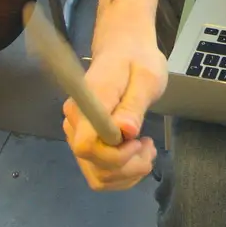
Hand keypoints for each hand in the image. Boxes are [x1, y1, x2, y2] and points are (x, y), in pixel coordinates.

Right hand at [62, 15, 168, 190]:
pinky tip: (136, 156)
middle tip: (149, 147)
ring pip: (97, 175)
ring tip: (146, 150)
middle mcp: (76, 121)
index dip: (113, 155)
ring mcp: (78, 134)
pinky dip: (122, 173)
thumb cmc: (137, 60)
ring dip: (127, 173)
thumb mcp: (146, 77)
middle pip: (93, 164)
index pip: (86, 145)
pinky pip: (99, 172)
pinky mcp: (86, 142)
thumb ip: (134, 105)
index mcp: (90, 101)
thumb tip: (126, 132)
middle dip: (128, 167)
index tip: (137, 142)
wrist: (124, 51)